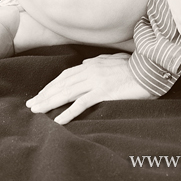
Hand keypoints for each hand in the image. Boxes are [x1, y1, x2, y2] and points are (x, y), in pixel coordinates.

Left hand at [25, 54, 150, 124]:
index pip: (65, 75)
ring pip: (67, 93)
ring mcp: (96, 81)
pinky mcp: (103, 92)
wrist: (149, 70)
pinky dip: (68, 112)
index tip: (40, 94)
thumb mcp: (114, 60)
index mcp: (92, 64)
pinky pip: (81, 104)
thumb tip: (86, 63)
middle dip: (44, 95)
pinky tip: (58, 120)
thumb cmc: (133, 67)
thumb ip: (99, 61)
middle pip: (62, 84)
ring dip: (50, 102)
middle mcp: (90, 71)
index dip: (51, 85)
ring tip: (37, 111)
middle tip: (31, 105)